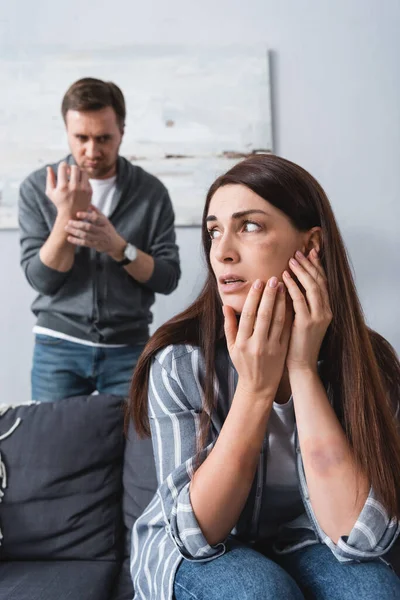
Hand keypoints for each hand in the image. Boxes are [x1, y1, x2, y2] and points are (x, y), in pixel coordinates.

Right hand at [46, 162, 91, 215]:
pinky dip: (83, 178)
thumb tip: (49, 167)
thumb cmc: (59, 202)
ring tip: (74, 175)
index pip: (64, 167)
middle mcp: (74, 187)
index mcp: (63, 187)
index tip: (63, 167)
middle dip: (71, 167)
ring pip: (83, 171)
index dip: (62, 164)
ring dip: (78, 171)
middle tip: (69, 171)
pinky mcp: (89, 191)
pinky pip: (87, 179)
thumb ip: (49, 178)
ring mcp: (83, 189)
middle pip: (74, 167)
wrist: (71, 215)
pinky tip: (79, 182)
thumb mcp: (50, 192)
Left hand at [64, 205, 126, 258]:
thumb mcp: (104, 219)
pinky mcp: (95, 245)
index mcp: (104, 222)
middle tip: (69, 221)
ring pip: (85, 235)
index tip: (77, 214)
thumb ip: (96, 211)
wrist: (114, 243)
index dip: (86, 216)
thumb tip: (87, 203)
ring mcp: (99, 239)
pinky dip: (76, 241)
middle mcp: (102, 231)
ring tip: (66, 228)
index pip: (95, 218)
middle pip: (89, 227)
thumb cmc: (107, 229)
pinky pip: (84, 243)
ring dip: (75, 232)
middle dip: (78, 224)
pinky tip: (69, 238)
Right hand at [223, 278, 291, 396]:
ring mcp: (271, 348)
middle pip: (264, 315)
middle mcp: (257, 344)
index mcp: (242, 342)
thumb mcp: (232, 347)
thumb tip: (225, 305)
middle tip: (274, 278)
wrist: (259, 386)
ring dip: (281, 301)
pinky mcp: (283, 350)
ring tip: (283, 286)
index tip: (258, 282)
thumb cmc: (243, 364)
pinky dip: (289, 314)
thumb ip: (229, 326)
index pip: (248, 315)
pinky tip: (291, 301)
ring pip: (278, 320)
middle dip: (269, 295)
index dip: (254, 297)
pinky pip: (287, 329)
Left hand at [283, 249, 331, 373]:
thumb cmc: (297, 344)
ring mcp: (318, 317)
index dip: (316, 267)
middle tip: (299, 252)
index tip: (309, 253)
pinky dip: (293, 285)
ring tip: (292, 259)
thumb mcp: (302, 321)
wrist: (301, 366)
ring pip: (312, 287)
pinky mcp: (308, 323)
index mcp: (326, 310)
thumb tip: (289, 287)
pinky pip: (300, 299)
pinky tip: (285, 276)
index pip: (322, 283)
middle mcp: (325, 311)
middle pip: (319, 281)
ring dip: (301, 271)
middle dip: (309, 265)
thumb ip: (299, 304)